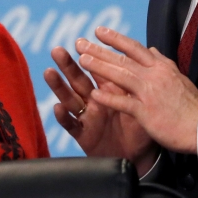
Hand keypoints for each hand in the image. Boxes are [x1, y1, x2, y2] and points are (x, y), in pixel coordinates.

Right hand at [44, 46, 157, 171]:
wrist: (140, 156)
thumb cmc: (140, 128)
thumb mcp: (141, 101)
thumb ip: (138, 80)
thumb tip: (149, 52)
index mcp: (108, 90)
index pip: (97, 70)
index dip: (89, 56)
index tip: (79, 41)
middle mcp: (94, 101)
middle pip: (78, 80)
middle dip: (68, 65)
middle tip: (57, 50)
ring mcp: (87, 117)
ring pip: (70, 99)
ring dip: (59, 86)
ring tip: (49, 72)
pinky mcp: (84, 135)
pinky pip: (72, 125)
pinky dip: (64, 117)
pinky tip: (58, 107)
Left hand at [77, 26, 197, 153]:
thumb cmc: (191, 106)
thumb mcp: (179, 78)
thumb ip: (162, 63)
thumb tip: (151, 50)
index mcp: (161, 67)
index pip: (135, 48)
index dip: (116, 38)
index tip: (99, 30)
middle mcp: (154, 76)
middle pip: (123, 59)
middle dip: (100, 50)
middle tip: (80, 42)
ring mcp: (149, 93)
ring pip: (121, 75)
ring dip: (100, 67)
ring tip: (82, 60)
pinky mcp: (147, 112)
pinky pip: (124, 103)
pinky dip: (109, 98)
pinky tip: (94, 94)